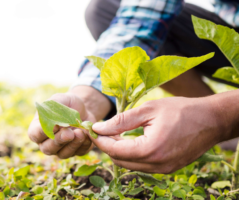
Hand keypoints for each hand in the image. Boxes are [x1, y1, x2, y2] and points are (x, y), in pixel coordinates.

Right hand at [28, 93, 95, 158]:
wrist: (83, 108)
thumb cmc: (67, 103)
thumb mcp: (59, 99)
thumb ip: (53, 108)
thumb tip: (54, 122)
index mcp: (38, 129)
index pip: (35, 135)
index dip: (43, 132)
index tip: (54, 125)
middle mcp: (47, 142)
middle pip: (48, 149)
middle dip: (59, 141)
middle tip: (69, 133)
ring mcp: (61, 149)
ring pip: (63, 154)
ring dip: (72, 144)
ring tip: (80, 132)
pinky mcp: (76, 151)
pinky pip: (79, 152)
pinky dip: (84, 144)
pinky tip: (87, 135)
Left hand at [91, 96, 228, 173]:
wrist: (211, 120)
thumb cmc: (181, 110)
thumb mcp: (148, 110)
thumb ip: (121, 121)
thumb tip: (98, 128)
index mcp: (150, 149)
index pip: (115, 150)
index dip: (100, 140)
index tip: (91, 129)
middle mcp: (156, 165)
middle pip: (120, 160)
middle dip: (107, 146)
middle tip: (101, 130)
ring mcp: (163, 170)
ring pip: (130, 165)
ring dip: (119, 151)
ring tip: (114, 133)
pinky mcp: (168, 169)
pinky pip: (142, 165)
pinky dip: (132, 155)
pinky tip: (130, 140)